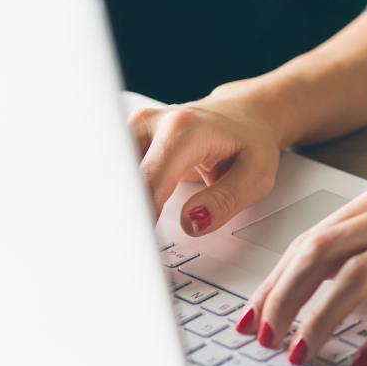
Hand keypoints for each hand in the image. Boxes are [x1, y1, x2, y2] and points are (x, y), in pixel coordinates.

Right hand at [130, 87, 281, 235]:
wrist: (244, 115)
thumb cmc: (251, 142)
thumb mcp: (256, 176)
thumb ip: (224, 201)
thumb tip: (191, 222)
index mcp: (182, 131)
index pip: (146, 184)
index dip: (138, 219)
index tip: (139, 247)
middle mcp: (151, 123)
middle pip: (119, 179)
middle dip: (122, 215)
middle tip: (129, 250)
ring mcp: (134, 128)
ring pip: (110, 176)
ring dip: (119, 207)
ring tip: (129, 237)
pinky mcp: (126, 138)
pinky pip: (115, 173)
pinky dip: (121, 197)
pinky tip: (130, 217)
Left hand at [234, 178, 366, 365]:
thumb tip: (315, 295)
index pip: (313, 238)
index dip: (275, 280)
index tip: (252, 317)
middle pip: (324, 252)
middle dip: (284, 300)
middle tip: (265, 340)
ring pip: (359, 275)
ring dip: (322, 319)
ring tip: (303, 355)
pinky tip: (366, 360)